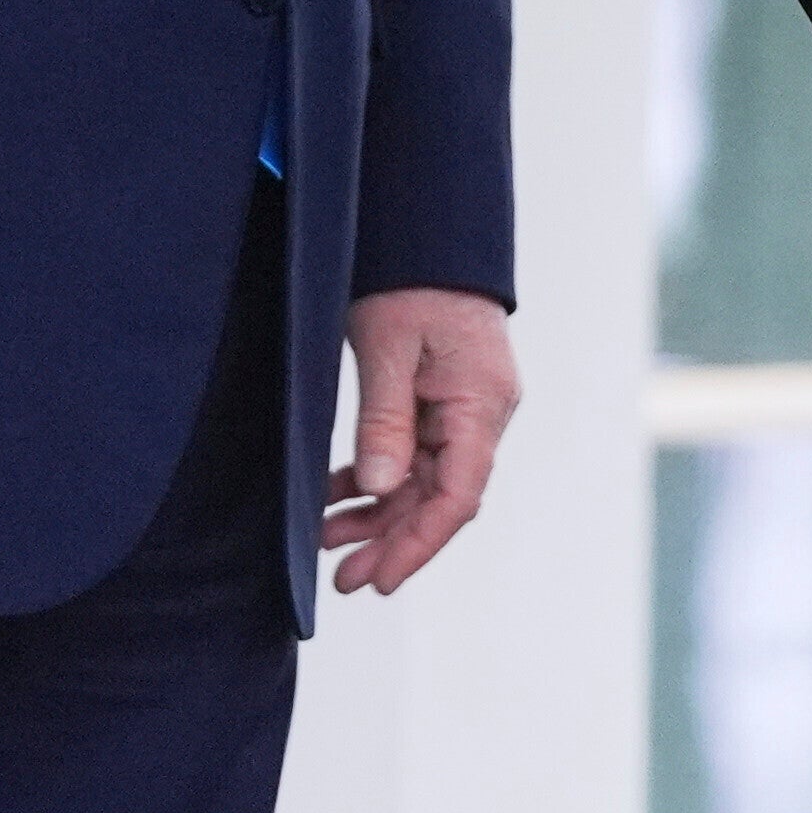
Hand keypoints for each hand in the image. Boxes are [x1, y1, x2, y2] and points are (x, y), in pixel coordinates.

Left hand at [327, 286, 518, 595]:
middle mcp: (482, 415)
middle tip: (344, 580)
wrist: (427, 232)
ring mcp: (463, 410)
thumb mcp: (387, 347)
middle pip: (440, 498)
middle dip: (392, 542)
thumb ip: (383, 420)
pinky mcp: (441, 401)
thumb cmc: (410, 281)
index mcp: (481, 404)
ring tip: (329, 546)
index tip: (381, 579)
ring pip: (423, 483)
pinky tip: (334, 499)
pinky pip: (411, 456)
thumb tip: (378, 490)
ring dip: (379, 516)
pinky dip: (373, 479)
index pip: (458, 495)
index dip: (419, 543)